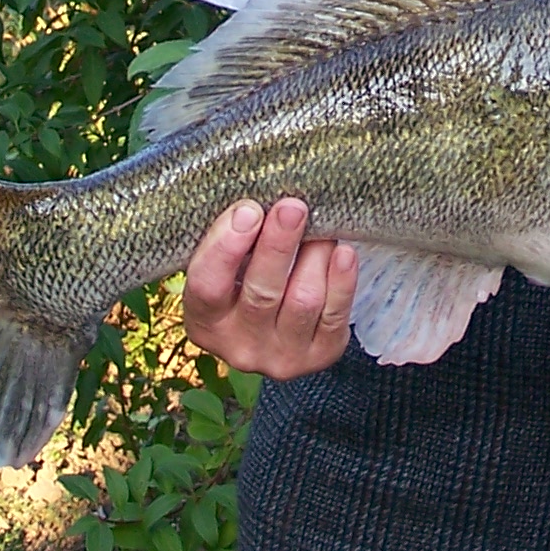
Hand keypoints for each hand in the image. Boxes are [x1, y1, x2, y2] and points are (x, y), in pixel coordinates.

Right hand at [182, 198, 358, 378]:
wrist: (280, 330)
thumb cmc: (247, 279)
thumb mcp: (229, 265)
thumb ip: (235, 237)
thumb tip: (257, 194)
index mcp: (205, 320)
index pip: (207, 287)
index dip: (225, 248)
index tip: (248, 210)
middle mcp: (239, 345)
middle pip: (261, 294)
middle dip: (278, 246)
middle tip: (292, 207)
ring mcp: (281, 355)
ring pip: (303, 302)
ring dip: (315, 256)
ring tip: (322, 226)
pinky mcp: (320, 355)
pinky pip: (334, 316)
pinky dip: (341, 281)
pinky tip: (343, 253)